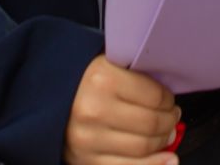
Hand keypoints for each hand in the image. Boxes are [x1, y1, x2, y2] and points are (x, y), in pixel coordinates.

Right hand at [64, 56, 180, 164]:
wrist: (48, 101)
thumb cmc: (86, 83)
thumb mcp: (109, 65)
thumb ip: (137, 76)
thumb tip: (171, 102)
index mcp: (102, 78)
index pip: (155, 96)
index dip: (168, 101)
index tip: (169, 101)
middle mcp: (93, 110)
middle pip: (151, 124)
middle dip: (169, 122)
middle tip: (172, 118)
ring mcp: (88, 139)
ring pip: (143, 147)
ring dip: (163, 143)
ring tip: (167, 134)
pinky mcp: (86, 160)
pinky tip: (167, 159)